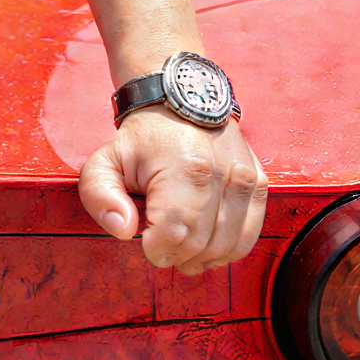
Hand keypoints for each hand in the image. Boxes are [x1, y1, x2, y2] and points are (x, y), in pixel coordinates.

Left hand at [79, 109, 267, 272]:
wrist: (183, 101)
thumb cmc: (144, 137)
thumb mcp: (106, 159)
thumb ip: (99, 195)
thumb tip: (123, 229)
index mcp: (185, 170)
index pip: (174, 235)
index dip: (156, 249)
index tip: (145, 241)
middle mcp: (223, 176)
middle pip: (200, 244)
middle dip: (176, 256)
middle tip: (161, 247)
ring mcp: (246, 181)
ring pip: (227, 246)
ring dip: (201, 258)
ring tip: (181, 251)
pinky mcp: (259, 185)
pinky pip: (248, 236)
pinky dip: (227, 250)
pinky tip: (207, 247)